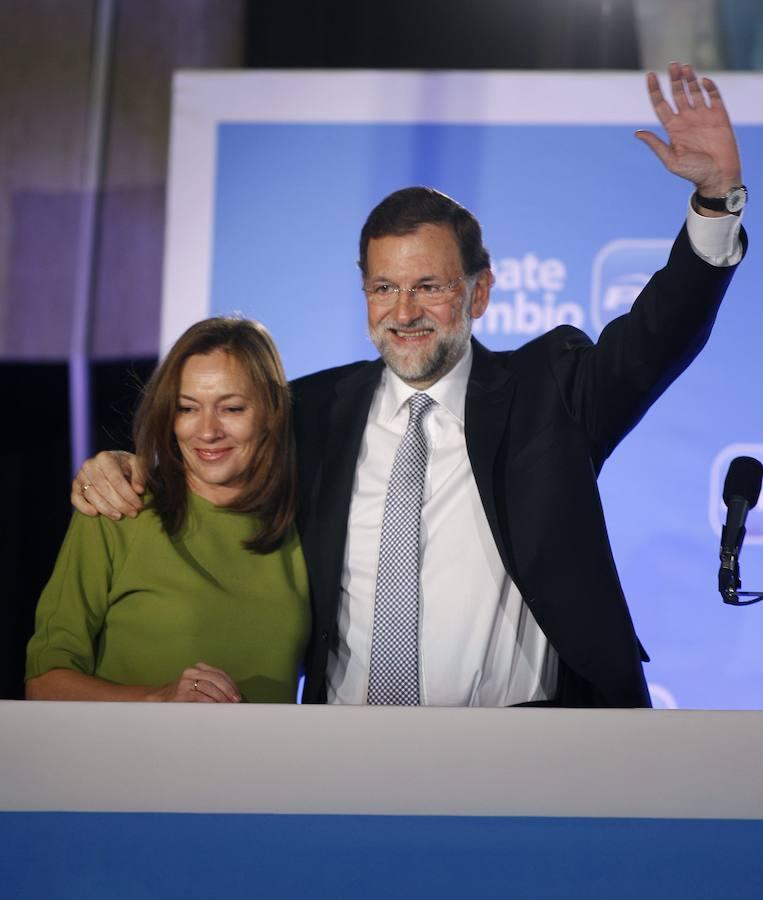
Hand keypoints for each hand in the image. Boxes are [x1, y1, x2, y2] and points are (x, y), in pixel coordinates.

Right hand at [71, 450, 145, 519]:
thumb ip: (139, 476)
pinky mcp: (75, 486)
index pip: (116, 479)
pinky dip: (83, 508)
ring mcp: (80, 476)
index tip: (139, 505)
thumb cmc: (126, 465)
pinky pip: (75, 499)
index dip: (128, 494)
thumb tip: (139, 490)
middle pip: (104, 489)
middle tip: (133, 513)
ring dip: (106, 509)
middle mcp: (89, 465)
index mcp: (105, 457)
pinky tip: (96, 514)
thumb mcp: (137, 465)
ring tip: (119, 516)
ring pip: (91, 495)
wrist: (112, 463)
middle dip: (120, 504)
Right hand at [149, 662, 241, 702]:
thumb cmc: (185, 694)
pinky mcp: (180, 693)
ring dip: (220, 696)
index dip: (230, 684)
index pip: (219, 673)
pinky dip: (210, 701)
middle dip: (228, 690)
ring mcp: (185, 681)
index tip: (237, 694)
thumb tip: (232, 695)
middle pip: (215, 678)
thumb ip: (212, 686)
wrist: (161, 699)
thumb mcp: (198, 685)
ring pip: (208, 686)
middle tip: (235, 700)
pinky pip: (199, 696)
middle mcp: (191, 671)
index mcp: (198, 667)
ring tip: (227, 705)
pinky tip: (215, 706)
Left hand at [635, 62, 741, 199]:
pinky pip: (714, 96)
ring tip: (684, 67)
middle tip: (672, 64)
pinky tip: (702, 81)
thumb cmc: (694, 173)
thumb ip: (656, 144)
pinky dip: (709, 87)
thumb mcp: (671, 160)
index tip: (650, 75)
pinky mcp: (719, 116)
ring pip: (694, 91)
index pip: (661, 104)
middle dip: (674, 79)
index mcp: (673, 128)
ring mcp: (703, 116)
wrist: (718, 177)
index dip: (654, 90)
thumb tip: (637, 132)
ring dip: (689, 78)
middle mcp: (686, 119)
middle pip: (677, 93)